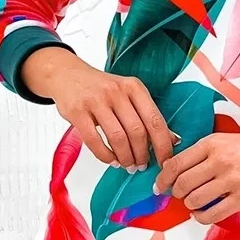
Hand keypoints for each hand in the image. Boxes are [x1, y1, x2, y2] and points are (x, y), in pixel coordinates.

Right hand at [22, 47, 177, 170]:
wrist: (67, 74)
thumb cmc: (101, 88)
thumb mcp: (128, 94)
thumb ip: (147, 115)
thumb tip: (172, 141)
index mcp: (134, 87)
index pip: (155, 120)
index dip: (163, 145)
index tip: (165, 161)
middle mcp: (117, 92)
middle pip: (137, 131)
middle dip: (142, 155)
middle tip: (142, 165)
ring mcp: (96, 101)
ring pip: (118, 138)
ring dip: (125, 158)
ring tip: (127, 165)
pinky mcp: (77, 112)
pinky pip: (94, 141)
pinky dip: (106, 156)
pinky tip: (111, 160)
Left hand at [153, 128, 239, 223]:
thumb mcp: (231, 139)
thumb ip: (207, 152)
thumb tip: (181, 168)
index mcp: (213, 143)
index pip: (175, 163)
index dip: (163, 178)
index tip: (160, 185)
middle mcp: (219, 160)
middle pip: (182, 184)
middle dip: (177, 193)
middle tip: (180, 195)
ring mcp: (231, 180)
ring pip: (194, 200)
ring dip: (190, 205)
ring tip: (196, 203)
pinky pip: (211, 214)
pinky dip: (202, 217)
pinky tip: (204, 213)